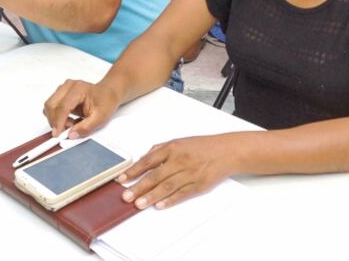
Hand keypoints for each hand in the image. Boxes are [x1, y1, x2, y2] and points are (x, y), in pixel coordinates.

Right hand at [43, 79, 120, 138]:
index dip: (58, 122)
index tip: (57, 134)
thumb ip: (86, 127)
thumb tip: (71, 134)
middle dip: (56, 121)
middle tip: (68, 130)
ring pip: (49, 106)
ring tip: (72, 124)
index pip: (63, 106)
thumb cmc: (106, 101)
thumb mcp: (100, 118)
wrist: (108, 93)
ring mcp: (63, 89)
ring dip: (56, 119)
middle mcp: (68, 86)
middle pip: (51, 105)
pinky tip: (69, 120)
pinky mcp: (61, 94)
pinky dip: (57, 117)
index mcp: (78, 89)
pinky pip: (52, 107)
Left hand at [117, 135, 235, 209]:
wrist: (226, 151)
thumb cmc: (201, 146)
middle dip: (139, 187)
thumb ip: (159, 150)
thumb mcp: (178, 141)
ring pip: (167, 187)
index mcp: (172, 148)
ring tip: (138, 204)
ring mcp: (189, 173)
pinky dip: (170, 200)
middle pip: (155, 176)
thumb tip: (143, 159)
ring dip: (152, 196)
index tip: (122, 179)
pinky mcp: (199, 185)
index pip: (148, 161)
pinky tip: (160, 205)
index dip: (133, 171)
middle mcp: (179, 160)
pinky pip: (182, 194)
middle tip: (126, 196)